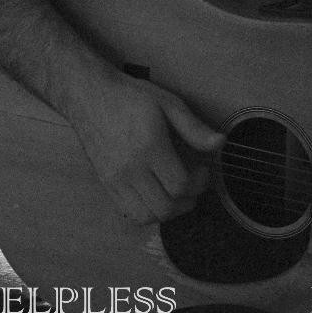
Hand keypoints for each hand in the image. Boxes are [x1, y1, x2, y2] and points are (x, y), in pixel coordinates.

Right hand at [75, 73, 224, 223]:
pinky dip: (148, 212)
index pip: (179, 185)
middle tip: (195, 184)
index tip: (203, 170)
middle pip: (164, 207)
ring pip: (146, 216)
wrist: (91, 95)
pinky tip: (157, 194)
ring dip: (168, 211)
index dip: (199, 183)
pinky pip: (128, 212)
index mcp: (149, 147)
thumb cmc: (131, 97)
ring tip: (178, 193)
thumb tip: (220, 142)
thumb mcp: (169, 104)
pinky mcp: (106, 183)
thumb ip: (194, 128)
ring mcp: (114, 178)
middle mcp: (129, 168)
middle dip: (187, 201)